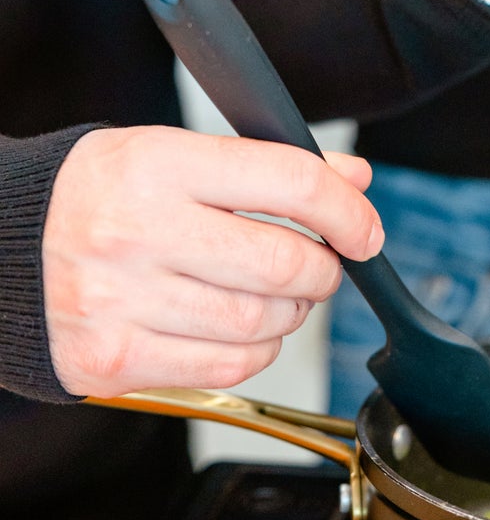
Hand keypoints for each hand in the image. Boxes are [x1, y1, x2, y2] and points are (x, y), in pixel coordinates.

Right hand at [42, 127, 383, 396]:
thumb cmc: (96, 194)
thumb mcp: (173, 153)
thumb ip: (268, 166)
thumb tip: (353, 180)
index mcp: (157, 165)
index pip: (289, 182)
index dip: (346, 210)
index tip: (364, 229)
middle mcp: (136, 233)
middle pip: (282, 262)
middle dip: (323, 269)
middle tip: (322, 264)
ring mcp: (119, 302)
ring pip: (259, 323)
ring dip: (292, 313)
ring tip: (280, 295)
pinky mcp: (111, 360)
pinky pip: (224, 366)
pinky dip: (256, 350)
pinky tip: (245, 329)